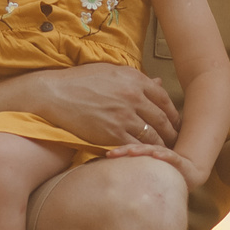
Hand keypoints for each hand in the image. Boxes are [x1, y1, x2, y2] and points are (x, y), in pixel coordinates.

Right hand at [26, 63, 179, 147]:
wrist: (54, 94)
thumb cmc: (80, 81)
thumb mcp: (112, 71)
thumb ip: (137, 78)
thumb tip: (159, 81)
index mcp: (135, 79)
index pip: (165, 99)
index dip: (174, 114)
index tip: (175, 124)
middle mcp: (133, 96)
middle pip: (164, 120)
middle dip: (172, 133)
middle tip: (175, 143)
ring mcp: (124, 116)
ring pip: (153, 136)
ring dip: (161, 147)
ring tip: (163, 154)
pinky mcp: (112, 133)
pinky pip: (135, 147)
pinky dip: (142, 154)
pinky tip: (144, 158)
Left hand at [102, 142, 202, 187]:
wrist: (190, 174)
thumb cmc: (165, 175)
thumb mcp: (147, 176)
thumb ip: (134, 177)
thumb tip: (111, 188)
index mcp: (145, 155)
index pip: (128, 151)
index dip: (118, 152)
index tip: (106, 156)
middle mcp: (154, 152)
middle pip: (136, 149)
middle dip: (124, 150)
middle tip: (112, 153)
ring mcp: (166, 155)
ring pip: (151, 150)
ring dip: (141, 150)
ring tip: (131, 152)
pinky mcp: (179, 160)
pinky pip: (171, 156)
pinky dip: (163, 154)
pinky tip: (156, 154)